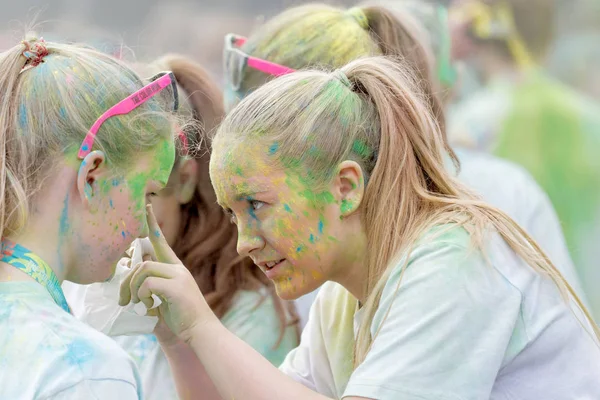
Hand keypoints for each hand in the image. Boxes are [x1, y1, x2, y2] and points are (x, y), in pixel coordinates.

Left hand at [119, 204, 215, 343]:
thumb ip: (149, 285)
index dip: (152, 223)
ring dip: (133, 289)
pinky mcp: (176, 287)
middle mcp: (177, 268)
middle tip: (123, 300)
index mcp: (175, 268)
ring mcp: (178, 276)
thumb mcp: (162, 298)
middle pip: (143, 261)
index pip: (161, 240)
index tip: (147, 206)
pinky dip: (142, 295)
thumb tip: (129, 276)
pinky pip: (148, 283)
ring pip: (143, 270)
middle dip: (127, 280)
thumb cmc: (180, 317)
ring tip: (136, 304)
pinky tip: (148, 306)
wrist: (199, 331)